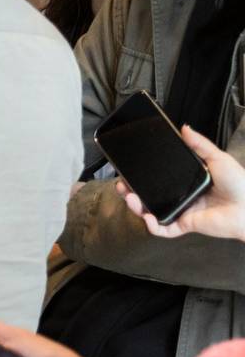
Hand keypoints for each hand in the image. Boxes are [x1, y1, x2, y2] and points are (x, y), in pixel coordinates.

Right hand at [118, 124, 244, 240]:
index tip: (129, 169)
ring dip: (137, 207)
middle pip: (150, 196)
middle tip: (122, 185)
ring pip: (152, 212)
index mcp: (186, 181)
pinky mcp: (185, 225)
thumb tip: (184, 127)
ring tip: (129, 198)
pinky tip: (148, 217)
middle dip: (131, 192)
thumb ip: (200, 144)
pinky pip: (164, 229)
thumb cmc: (238, 182)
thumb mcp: (217, 158)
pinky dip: (152, 226)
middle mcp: (181, 196)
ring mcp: (182, 212)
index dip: (141, 176)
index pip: (158, 179)